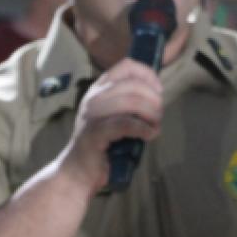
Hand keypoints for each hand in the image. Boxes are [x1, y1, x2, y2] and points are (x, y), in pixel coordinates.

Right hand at [58, 59, 162, 193]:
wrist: (78, 170)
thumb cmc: (103, 144)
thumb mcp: (116, 116)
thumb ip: (131, 103)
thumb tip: (158, 96)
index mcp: (100, 89)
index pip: (126, 66)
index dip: (148, 75)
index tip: (158, 90)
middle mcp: (94, 98)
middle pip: (134, 85)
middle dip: (154, 100)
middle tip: (158, 117)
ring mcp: (91, 115)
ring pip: (131, 102)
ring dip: (151, 115)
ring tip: (155, 127)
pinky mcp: (94, 134)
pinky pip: (124, 124)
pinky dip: (142, 128)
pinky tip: (148, 135)